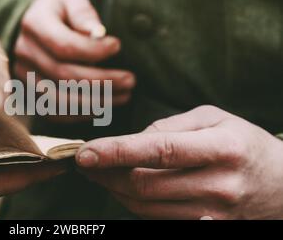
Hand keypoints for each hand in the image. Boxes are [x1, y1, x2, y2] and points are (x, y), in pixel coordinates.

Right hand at [15, 0, 135, 120]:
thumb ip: (84, 14)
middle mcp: (25, 54)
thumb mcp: (71, 0)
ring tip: (124, 96)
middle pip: (63, 75)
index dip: (93, 51)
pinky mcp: (31, 96)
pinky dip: (82, 114)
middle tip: (130, 80)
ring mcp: (25, 78)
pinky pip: (55, 113)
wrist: (35, 29)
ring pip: (59, 100)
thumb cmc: (60, 12)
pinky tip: (104, 106)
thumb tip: (98, 34)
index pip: (63, 46)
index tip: (118, 46)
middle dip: (102, 81)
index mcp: (34, 26)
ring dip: (95, 102)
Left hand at [76, 106, 282, 218]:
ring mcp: (212, 213)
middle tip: (85, 161)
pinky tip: (123, 187)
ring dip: (113, 189)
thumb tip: (133, 141)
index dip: (116, 152)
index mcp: (221, 149)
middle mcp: (217, 185)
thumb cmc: (243, 143)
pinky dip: (133, 203)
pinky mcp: (206, 228)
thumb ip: (171, 126)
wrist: (282, 185)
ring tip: (99, 172)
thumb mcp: (214, 119)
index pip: (158, 151)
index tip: (85, 152)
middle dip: (105, 174)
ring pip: (145, 207)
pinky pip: (156, 219)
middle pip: (144, 185)